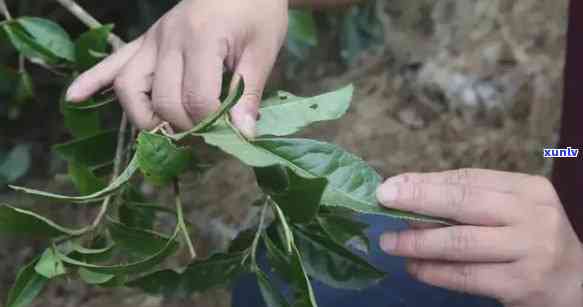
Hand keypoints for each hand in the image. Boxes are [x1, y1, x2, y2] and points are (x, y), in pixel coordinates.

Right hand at [66, 0, 287, 136]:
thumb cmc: (257, 10)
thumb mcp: (263, 49)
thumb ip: (250, 92)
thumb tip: (243, 134)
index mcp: (200, 39)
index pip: (196, 99)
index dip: (213, 125)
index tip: (231, 133)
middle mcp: (167, 39)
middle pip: (162, 100)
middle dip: (183, 129)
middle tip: (206, 138)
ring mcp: (152, 39)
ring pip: (130, 87)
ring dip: (144, 118)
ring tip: (165, 134)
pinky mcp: (145, 40)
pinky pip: (113, 61)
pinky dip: (93, 80)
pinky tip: (74, 97)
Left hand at [376, 169, 582, 306]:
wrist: (577, 283)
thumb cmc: (531, 239)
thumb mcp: (510, 211)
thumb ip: (466, 201)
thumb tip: (407, 192)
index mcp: (527, 189)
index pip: (468, 180)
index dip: (426, 182)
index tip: (391, 185)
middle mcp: (532, 215)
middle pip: (464, 203)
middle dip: (418, 200)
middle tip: (382, 200)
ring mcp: (530, 250)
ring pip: (460, 242)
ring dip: (417, 241)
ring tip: (389, 242)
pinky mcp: (521, 284)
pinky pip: (466, 276)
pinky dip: (434, 272)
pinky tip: (414, 267)